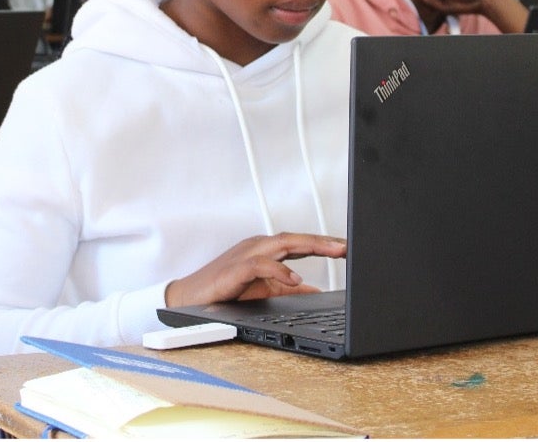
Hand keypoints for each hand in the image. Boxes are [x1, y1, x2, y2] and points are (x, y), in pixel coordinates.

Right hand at [164, 232, 346, 308]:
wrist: (189, 297)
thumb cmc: (224, 291)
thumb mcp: (264, 291)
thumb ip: (289, 289)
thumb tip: (316, 292)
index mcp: (266, 250)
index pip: (300, 243)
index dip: (324, 244)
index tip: (348, 247)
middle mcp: (258, 246)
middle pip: (296, 239)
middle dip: (324, 241)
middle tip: (348, 245)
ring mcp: (246, 254)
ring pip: (283, 243)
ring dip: (311, 246)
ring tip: (334, 252)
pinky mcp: (236, 268)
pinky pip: (261, 264)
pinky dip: (280, 270)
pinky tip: (295, 278)